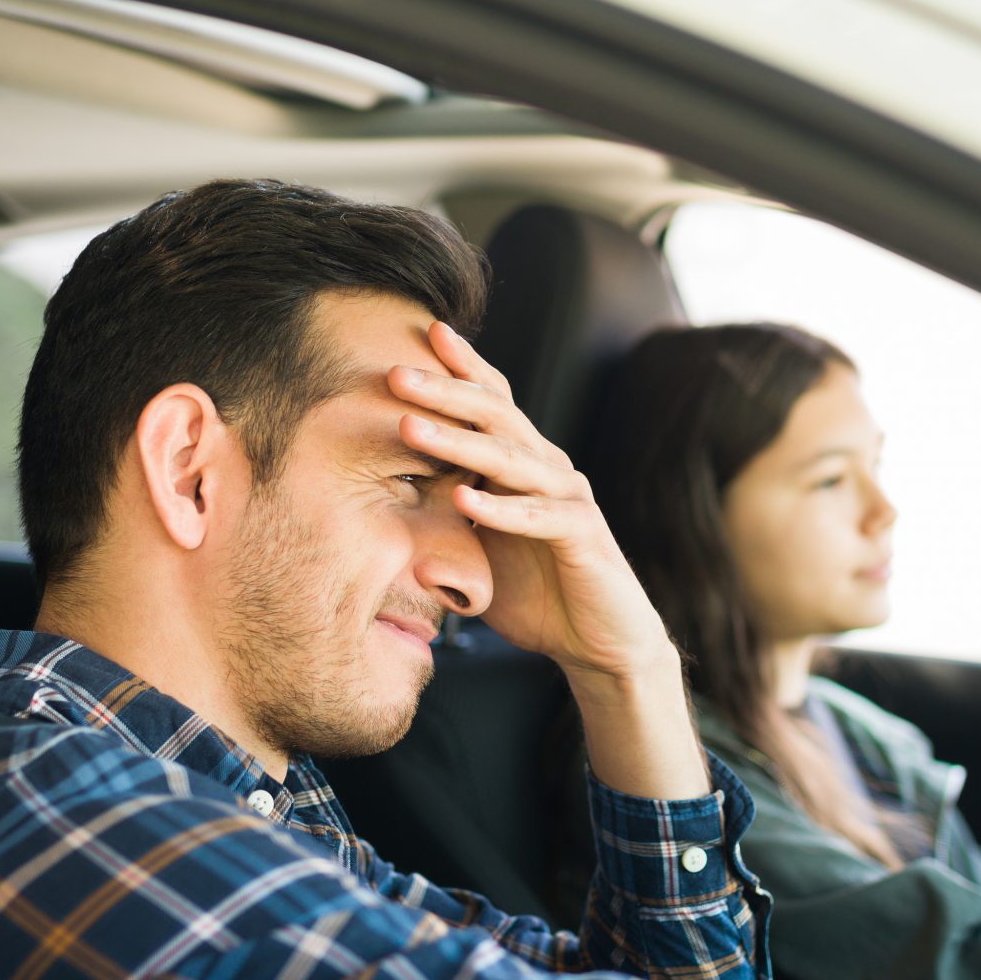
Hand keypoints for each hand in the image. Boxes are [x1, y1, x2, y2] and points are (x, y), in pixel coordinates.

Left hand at [390, 323, 704, 801]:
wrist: (600, 644)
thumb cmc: (536, 595)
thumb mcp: (475, 554)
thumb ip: (438, 528)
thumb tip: (381, 518)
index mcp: (522, 465)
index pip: (491, 404)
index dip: (460, 368)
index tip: (417, 335)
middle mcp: (549, 469)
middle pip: (497, 417)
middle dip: (445, 393)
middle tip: (397, 373)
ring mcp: (569, 499)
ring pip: (512, 460)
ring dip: (459, 444)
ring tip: (412, 429)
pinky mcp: (585, 537)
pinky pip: (542, 516)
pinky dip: (502, 510)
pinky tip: (464, 500)